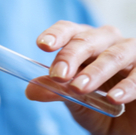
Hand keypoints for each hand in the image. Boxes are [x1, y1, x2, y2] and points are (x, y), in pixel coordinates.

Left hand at [26, 20, 135, 134]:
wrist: (127, 128)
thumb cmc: (100, 108)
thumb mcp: (75, 101)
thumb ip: (56, 92)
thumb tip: (30, 90)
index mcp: (84, 44)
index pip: (68, 31)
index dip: (55, 34)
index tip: (43, 45)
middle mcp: (107, 43)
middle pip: (87, 40)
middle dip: (70, 56)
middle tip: (58, 75)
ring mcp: (132, 53)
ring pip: (113, 55)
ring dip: (95, 71)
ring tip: (79, 88)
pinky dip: (127, 86)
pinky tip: (114, 98)